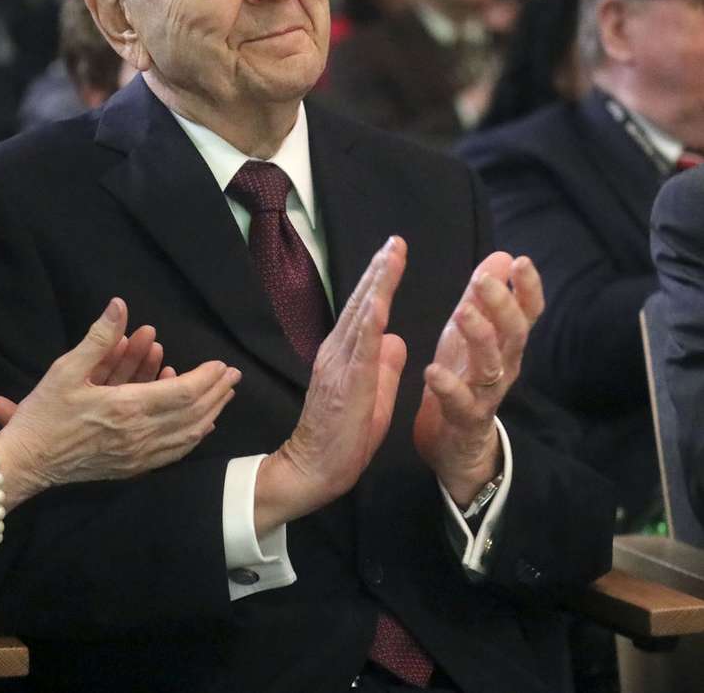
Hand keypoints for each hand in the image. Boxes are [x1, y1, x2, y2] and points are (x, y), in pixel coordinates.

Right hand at [0, 298, 239, 504]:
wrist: (25, 462)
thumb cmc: (43, 414)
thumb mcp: (66, 369)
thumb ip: (98, 338)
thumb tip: (120, 305)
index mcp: (126, 408)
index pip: (183, 392)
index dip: (206, 378)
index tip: (222, 364)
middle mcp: (139, 435)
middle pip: (193, 414)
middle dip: (217, 393)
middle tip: (234, 376)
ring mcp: (138, 456)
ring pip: (187, 436)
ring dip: (210, 414)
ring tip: (224, 398)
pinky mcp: (132, 469)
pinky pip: (173, 454)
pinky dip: (192, 438)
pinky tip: (201, 428)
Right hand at [255, 237, 407, 531]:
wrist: (313, 469)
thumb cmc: (343, 438)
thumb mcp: (374, 395)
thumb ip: (384, 365)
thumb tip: (397, 337)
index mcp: (345, 354)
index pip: (364, 310)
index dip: (379, 280)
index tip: (394, 252)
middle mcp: (337, 351)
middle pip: (360, 303)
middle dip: (379, 270)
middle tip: (395, 240)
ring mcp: (338, 364)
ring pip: (361, 315)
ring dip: (378, 284)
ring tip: (392, 255)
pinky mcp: (345, 382)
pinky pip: (359, 345)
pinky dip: (371, 319)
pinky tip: (382, 299)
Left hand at [413, 253, 543, 505]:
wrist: (456, 442)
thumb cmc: (464, 377)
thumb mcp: (471, 333)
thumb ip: (485, 298)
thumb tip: (502, 255)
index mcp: (505, 343)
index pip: (527, 313)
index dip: (528, 288)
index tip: (521, 261)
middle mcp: (503, 367)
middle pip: (513, 334)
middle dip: (501, 306)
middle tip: (483, 281)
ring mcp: (487, 394)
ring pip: (491, 365)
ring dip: (478, 337)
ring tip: (461, 313)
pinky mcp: (465, 419)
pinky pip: (461, 403)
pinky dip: (448, 386)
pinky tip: (432, 370)